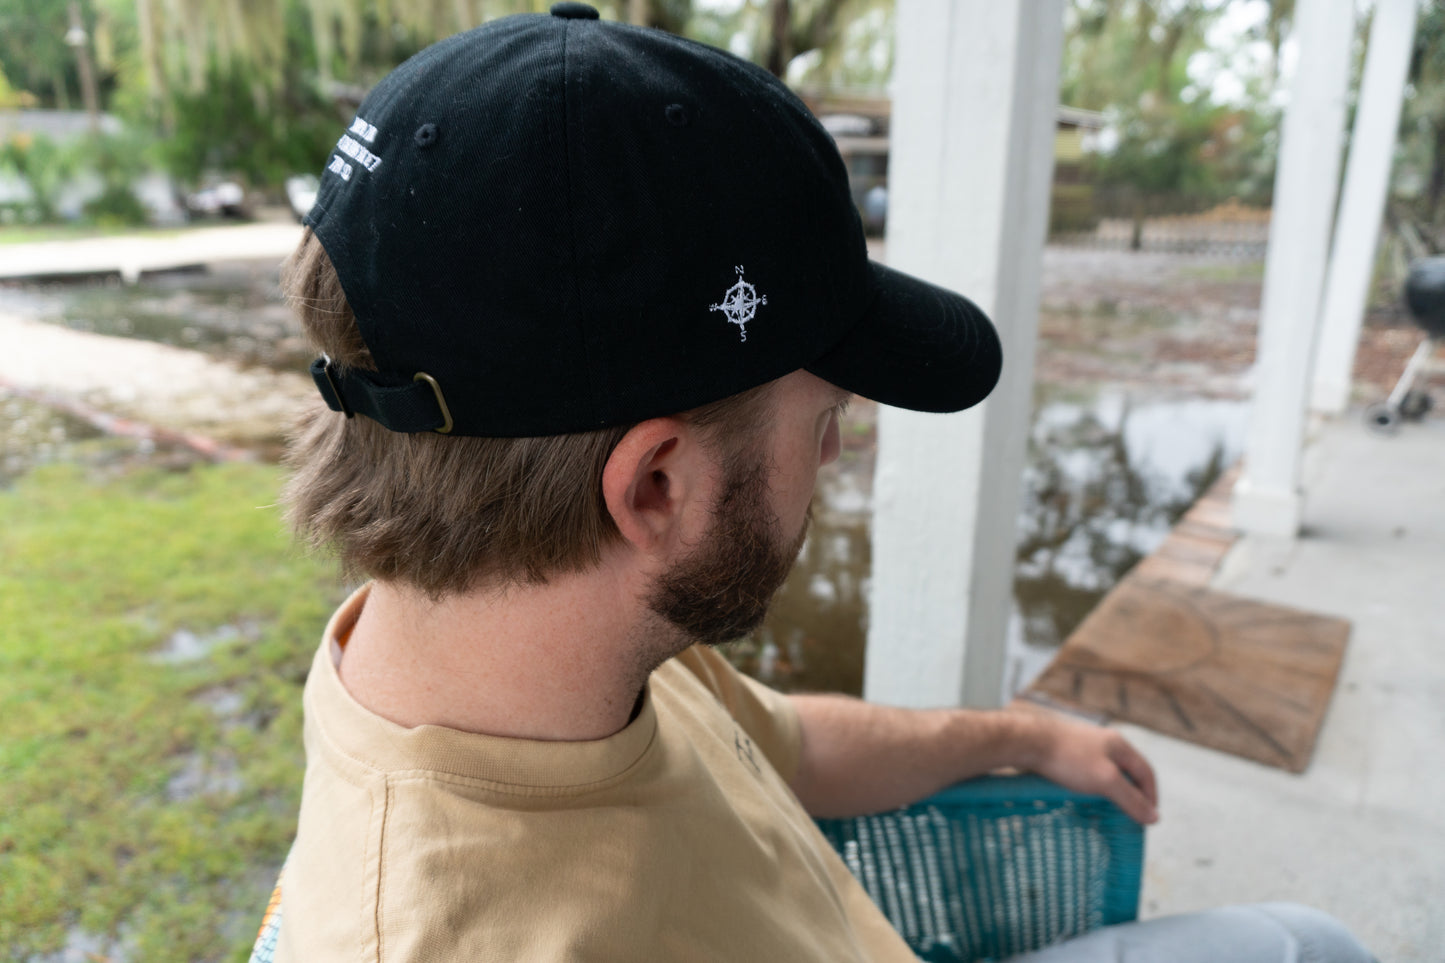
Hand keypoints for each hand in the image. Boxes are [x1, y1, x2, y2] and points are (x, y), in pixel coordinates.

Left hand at [1025, 714, 1158, 824]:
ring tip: (1107, 812)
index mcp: (1119, 744)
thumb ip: (1131, 799)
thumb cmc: (1069, 759)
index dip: (1151, 796)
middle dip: (1131, 794)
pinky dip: (1091, 788)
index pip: (1146, 772)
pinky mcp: (1065, 752)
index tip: (1148, 819)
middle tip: (1130, 817)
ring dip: (1110, 792)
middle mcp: (1104, 742)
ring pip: (1104, 772)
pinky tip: (1082, 799)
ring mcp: (1083, 745)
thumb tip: (1154, 818)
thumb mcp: (1105, 780)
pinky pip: (1086, 772)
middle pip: (1126, 771)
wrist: (1027, 741)